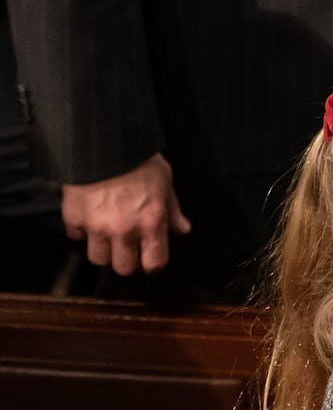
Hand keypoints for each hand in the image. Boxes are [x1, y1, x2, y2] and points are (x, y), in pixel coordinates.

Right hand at [61, 153, 191, 274]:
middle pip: (123, 268)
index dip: (153, 263)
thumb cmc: (138, 158)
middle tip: (128, 245)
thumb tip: (182, 229)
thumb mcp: (165, 181)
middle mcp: (124, 229)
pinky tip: (89, 217)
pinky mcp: (73, 217)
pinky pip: (76, 236)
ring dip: (103, 249)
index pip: (154, 263)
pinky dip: (81, 230)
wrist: (102, 141)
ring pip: (98, 258)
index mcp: (151, 222)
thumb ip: (172, 209)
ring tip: (107, 233)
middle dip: (127, 258)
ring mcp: (96, 226)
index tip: (150, 256)